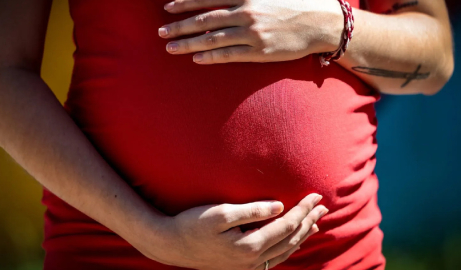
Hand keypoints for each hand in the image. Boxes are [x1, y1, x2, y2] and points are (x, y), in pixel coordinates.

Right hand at [143, 193, 327, 269]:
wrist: (170, 245)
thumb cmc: (192, 225)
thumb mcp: (220, 213)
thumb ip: (252, 210)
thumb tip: (279, 206)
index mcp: (250, 246)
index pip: (286, 225)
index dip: (303, 209)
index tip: (316, 196)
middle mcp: (252, 260)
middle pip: (290, 239)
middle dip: (308, 222)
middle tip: (323, 207)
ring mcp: (247, 266)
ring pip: (284, 251)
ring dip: (301, 236)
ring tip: (315, 224)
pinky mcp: (240, 265)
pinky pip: (273, 258)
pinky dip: (287, 247)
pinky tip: (290, 241)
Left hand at [158, 0, 343, 63]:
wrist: (322, 23)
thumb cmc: (296, 3)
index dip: (185, 2)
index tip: (167, 7)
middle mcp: (246, 12)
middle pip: (204, 20)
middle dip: (179, 26)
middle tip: (161, 32)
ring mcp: (252, 34)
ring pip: (212, 39)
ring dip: (188, 44)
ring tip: (170, 48)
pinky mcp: (259, 52)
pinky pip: (229, 55)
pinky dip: (210, 57)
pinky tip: (196, 59)